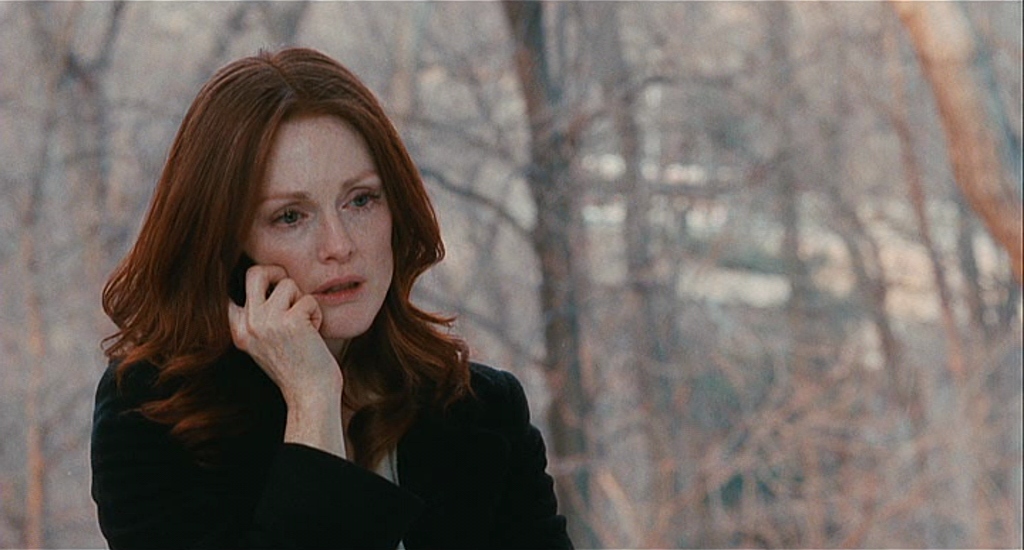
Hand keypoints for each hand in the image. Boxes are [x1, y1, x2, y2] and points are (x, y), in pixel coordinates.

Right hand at [227, 264, 342, 405]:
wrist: (309, 394)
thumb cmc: (294, 369)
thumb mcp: (264, 344)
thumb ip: (259, 319)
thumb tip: (267, 281)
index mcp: (239, 331)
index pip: (230, 292)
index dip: (251, 285)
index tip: (266, 290)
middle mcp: (248, 324)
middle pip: (255, 273)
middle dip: (276, 272)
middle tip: (290, 288)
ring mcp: (267, 321)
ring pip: (288, 283)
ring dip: (302, 301)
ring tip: (305, 325)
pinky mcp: (291, 321)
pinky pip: (309, 299)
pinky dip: (316, 314)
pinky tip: (314, 334)